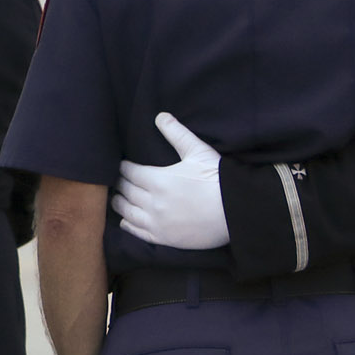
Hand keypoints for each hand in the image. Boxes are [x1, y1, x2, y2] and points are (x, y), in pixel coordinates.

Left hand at [111, 112, 229, 249]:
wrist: (236, 211)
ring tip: (118, 198)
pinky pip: (137, 232)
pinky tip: (126, 220)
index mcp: (158, 179)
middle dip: (121, 184)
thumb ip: (177, 134)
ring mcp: (157, 222)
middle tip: (118, 180)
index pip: (129, 172)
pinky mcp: (164, 238)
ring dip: (120, 203)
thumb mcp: (198, 151)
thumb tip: (160, 116)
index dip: (123, 167)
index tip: (122, 165)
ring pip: (127, 212)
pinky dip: (128, 224)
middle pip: (126, 191)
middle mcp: (153, 202)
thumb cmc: (218, 179)